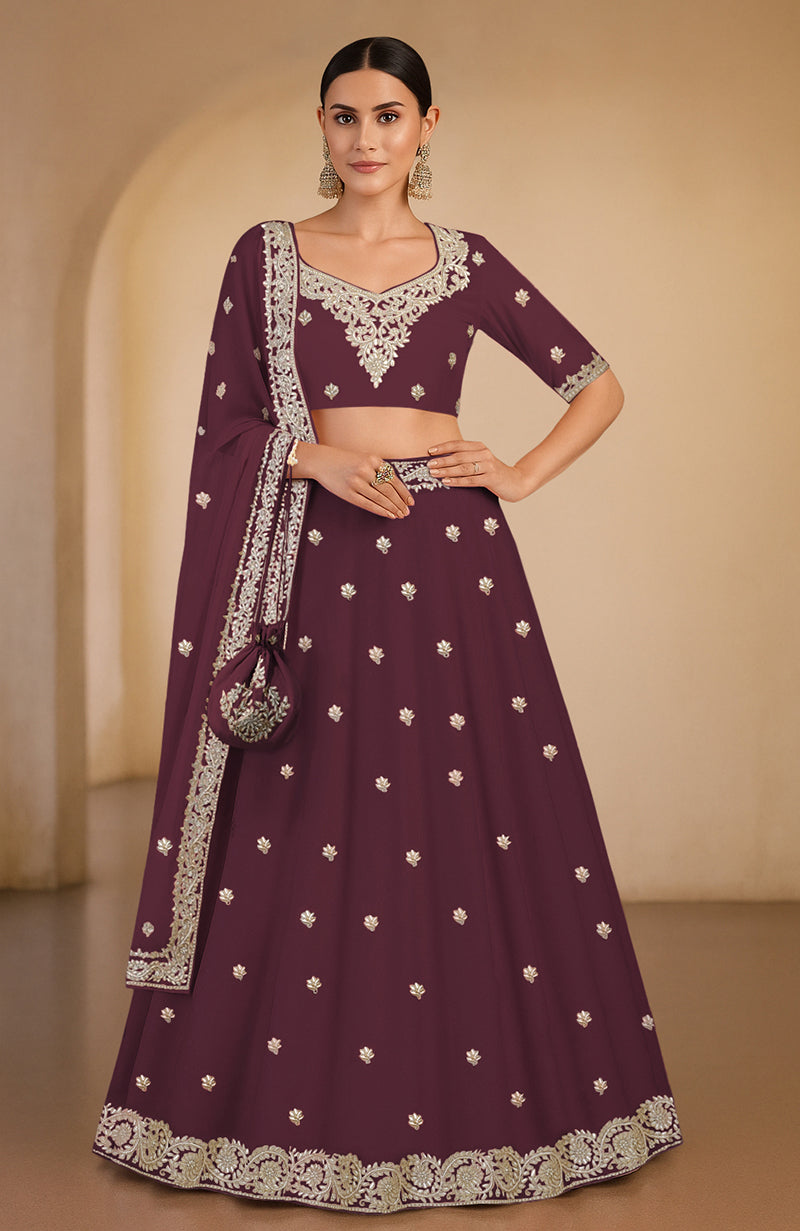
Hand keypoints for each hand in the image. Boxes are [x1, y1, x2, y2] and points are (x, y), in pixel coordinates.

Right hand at [293, 442, 413, 518]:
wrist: (322, 461)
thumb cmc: (345, 460)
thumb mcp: (364, 458)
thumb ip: (379, 470)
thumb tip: (397, 489)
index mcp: (373, 459)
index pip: (393, 479)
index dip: (403, 492)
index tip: (411, 501)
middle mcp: (366, 470)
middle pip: (388, 490)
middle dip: (400, 503)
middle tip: (407, 512)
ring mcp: (356, 482)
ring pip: (380, 498)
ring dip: (392, 508)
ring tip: (400, 515)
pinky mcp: (348, 493)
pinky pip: (368, 504)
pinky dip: (380, 510)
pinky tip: (388, 514)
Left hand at [426, 440, 529, 501]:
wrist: (515, 482)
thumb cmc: (492, 472)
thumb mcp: (480, 461)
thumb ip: (466, 458)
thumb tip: (440, 460)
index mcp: (480, 447)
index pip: (458, 444)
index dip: (443, 447)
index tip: (429, 451)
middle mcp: (484, 454)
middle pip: (459, 456)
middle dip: (442, 460)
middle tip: (429, 465)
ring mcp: (488, 466)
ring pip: (463, 468)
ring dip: (447, 470)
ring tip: (434, 473)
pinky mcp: (491, 478)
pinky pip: (470, 480)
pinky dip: (457, 481)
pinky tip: (447, 482)